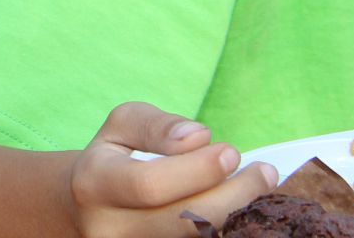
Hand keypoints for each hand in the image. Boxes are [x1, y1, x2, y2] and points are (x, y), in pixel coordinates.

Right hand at [65, 103, 276, 237]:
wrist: (88, 210)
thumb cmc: (112, 159)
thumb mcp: (122, 125)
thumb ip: (157, 125)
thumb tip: (198, 138)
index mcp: (94, 184)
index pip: (150, 185)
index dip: (197, 170)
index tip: (232, 151)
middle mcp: (109, 229)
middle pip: (185, 223)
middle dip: (234, 197)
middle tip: (265, 172)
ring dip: (238, 216)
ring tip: (258, 189)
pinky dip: (226, 229)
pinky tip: (242, 210)